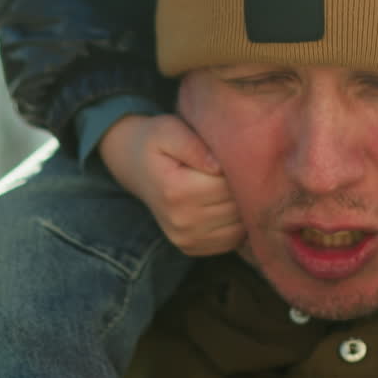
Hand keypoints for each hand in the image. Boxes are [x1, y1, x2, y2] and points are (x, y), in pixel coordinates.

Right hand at [99, 112, 245, 254]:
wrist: (132, 164)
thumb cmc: (155, 141)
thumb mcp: (169, 129)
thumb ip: (194, 145)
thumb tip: (219, 167)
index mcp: (176, 191)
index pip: (227, 185)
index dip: (240, 166)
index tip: (238, 151)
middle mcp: (181, 222)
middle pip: (235, 207)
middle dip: (244, 185)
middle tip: (239, 164)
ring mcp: (185, 239)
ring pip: (238, 226)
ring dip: (244, 205)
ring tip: (232, 181)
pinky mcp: (191, 247)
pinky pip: (232, 240)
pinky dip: (237, 223)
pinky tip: (227, 201)